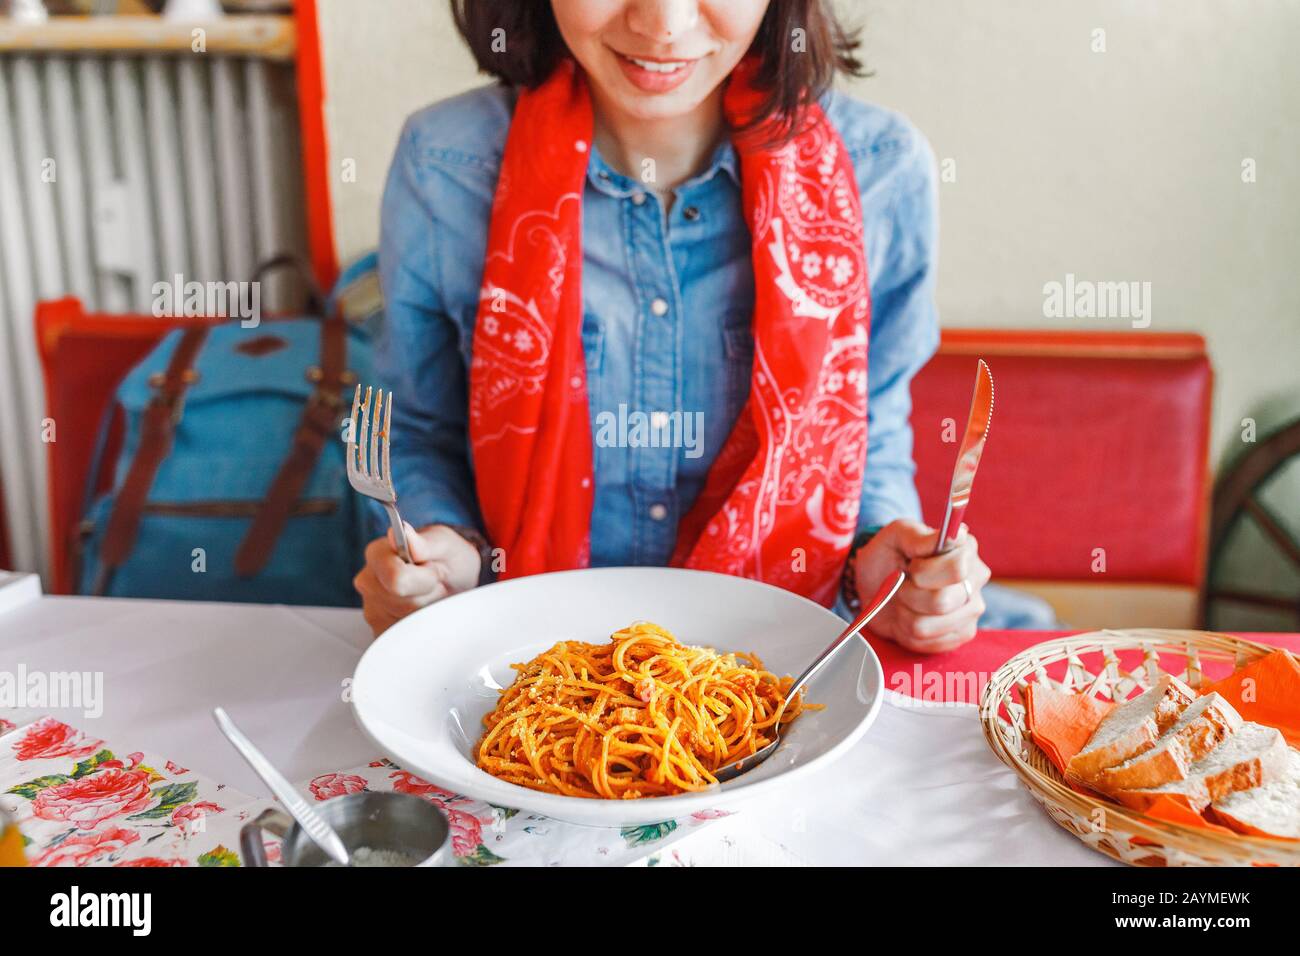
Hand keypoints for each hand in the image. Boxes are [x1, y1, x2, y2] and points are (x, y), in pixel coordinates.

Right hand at [353, 523, 481, 635]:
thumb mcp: (445, 544)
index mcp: (377, 553)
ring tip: (429, 595)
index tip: (432, 570)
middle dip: (427, 595)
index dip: (425, 579)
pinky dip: (421, 625)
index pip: (396, 579)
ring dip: (426, 611)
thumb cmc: (447, 558)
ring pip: (405, 622)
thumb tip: (403, 532)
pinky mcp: (380, 630)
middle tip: (434, 583)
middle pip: (403, 604)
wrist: (453, 579)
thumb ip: (424, 542)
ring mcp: (371, 609)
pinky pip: (404, 636)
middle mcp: (367, 581)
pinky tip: (423, 610)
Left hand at [853, 519, 989, 653]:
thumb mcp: (895, 536)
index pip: (957, 568)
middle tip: (902, 584)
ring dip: (905, 614)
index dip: (924, 571)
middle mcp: (976, 579)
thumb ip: (920, 535)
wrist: (877, 585)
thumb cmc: (887, 557)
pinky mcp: (961, 634)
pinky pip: (927, 643)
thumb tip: (956, 534)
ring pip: (928, 626)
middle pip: (942, 601)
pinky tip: (909, 615)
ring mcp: (972, 610)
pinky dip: (908, 632)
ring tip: (904, 600)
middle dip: (909, 594)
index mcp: (965, 550)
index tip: (910, 564)